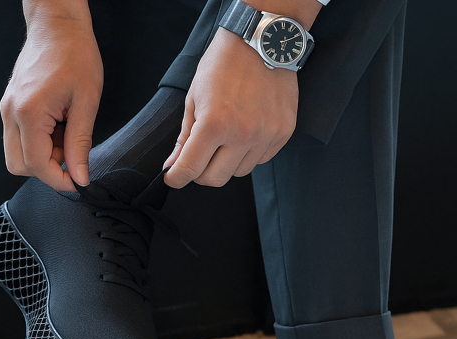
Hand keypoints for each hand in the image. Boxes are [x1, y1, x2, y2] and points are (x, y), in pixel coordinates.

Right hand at [0, 16, 102, 191]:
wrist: (58, 25)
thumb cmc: (75, 54)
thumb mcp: (87, 104)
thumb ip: (80, 144)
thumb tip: (80, 176)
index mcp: (29, 112)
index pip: (38, 165)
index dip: (60, 180)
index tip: (79, 181)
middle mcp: (11, 112)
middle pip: (20, 166)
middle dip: (49, 170)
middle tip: (72, 155)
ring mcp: (8, 108)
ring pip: (17, 154)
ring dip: (43, 157)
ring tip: (66, 137)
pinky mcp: (11, 106)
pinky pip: (19, 139)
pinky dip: (39, 143)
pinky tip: (58, 128)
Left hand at [163, 28, 298, 188]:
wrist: (262, 41)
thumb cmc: (224, 64)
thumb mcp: (195, 97)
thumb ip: (185, 137)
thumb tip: (174, 167)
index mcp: (214, 123)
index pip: (191, 168)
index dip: (178, 177)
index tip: (174, 178)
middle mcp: (242, 133)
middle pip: (216, 179)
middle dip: (202, 174)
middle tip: (199, 159)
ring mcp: (266, 135)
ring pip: (240, 172)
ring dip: (228, 162)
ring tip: (227, 137)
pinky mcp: (283, 133)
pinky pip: (260, 160)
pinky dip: (249, 153)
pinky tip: (246, 131)